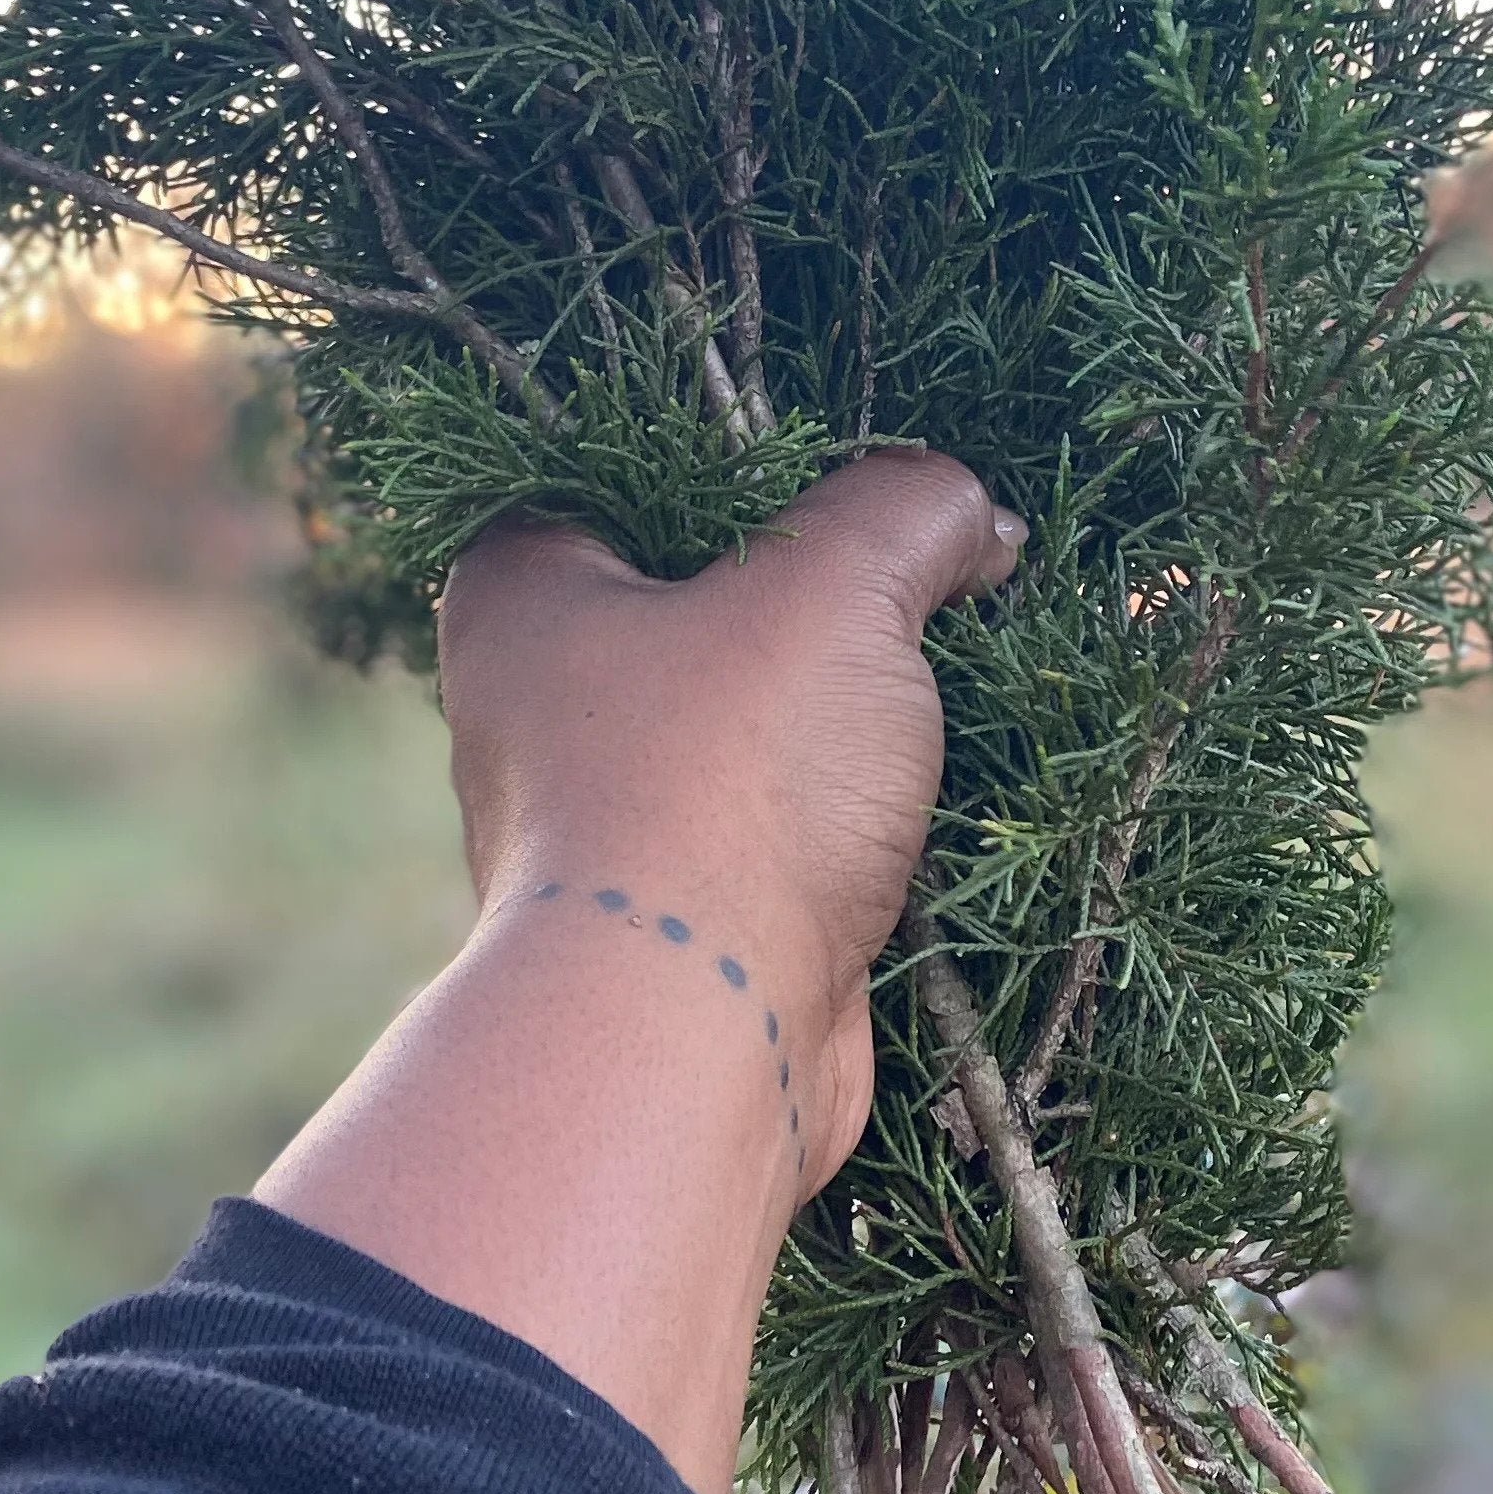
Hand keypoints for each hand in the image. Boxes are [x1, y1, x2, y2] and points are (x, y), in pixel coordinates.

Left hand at [436, 451, 1025, 1188]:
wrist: (694, 1041)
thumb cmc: (723, 788)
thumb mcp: (834, 589)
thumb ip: (907, 509)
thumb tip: (971, 514)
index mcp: (521, 593)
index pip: (631, 466)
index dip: (756, 451)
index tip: (866, 458)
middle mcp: (539, 702)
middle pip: (704, 593)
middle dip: (821, 584)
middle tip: (934, 555)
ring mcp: (608, 816)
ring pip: (751, 716)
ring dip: (848, 706)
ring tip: (956, 664)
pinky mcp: (682, 910)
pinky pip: (779, 821)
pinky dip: (848, 806)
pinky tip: (935, 781)